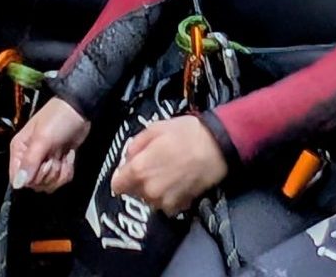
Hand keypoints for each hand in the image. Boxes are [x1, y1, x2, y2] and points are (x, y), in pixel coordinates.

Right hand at [10, 97, 90, 191]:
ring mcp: (44, 161)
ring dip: (59, 173)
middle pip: (33, 184)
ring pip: (48, 184)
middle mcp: (29, 157)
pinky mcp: (58, 162)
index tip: (42, 166)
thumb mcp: (43, 139)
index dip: (31, 178)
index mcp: (19, 149)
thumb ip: (30, 162)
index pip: (17, 178)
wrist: (80, 110)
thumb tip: (18, 183)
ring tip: (62, 156)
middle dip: (48, 174)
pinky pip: (59, 179)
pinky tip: (68, 158)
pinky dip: (67, 172)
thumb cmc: (58, 118)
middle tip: (54, 157)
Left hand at [110, 117, 227, 216]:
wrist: (218, 146)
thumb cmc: (187, 133)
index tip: (131, 169)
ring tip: (169, 173)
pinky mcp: (179, 206)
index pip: (117, 185)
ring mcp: (164, 200)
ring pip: (149, 199)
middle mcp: (148, 189)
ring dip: (154, 189)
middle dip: (140, 181)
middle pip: (134, 192)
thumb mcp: (156, 128)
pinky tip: (178, 182)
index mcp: (139, 169)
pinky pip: (166, 205)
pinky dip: (169, 196)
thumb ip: (136, 144)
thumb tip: (128, 158)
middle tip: (155, 166)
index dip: (123, 176)